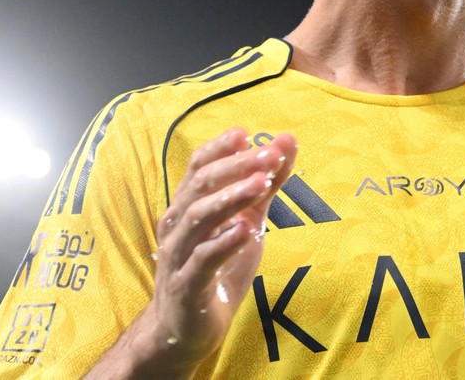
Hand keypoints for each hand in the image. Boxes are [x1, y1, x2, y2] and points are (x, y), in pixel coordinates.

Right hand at [93, 127, 296, 376]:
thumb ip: (266, 186)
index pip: (198, 167)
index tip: (247, 134)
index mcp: (188, 207)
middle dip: (236, 167)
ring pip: (198, 218)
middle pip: (200, 185)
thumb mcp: (247, 224)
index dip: (221, 148)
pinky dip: (222, 243)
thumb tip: (286, 142)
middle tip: (269, 154)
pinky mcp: (186, 287)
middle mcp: (177, 226)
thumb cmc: (215, 270)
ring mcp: (178, 256)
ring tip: (261, 184)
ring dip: (230, 198)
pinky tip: (244, 230)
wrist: (184, 331)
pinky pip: (201, 261)